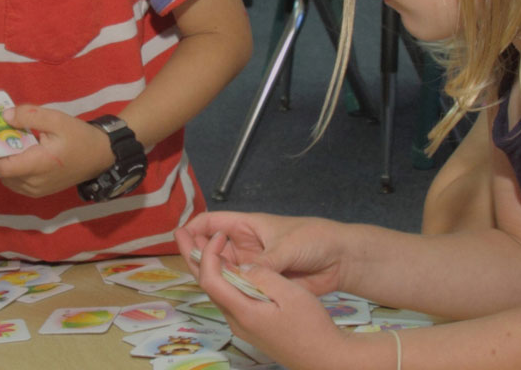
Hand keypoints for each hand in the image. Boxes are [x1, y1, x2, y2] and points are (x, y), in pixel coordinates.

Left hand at [0, 105, 114, 197]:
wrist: (100, 156)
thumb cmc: (79, 137)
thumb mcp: (57, 120)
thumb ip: (29, 115)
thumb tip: (4, 116)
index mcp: (38, 166)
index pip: (1, 166)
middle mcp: (34, 183)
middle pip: (2, 171)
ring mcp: (36, 190)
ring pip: (7, 177)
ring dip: (4, 159)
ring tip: (10, 141)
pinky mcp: (39, 192)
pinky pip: (16, 181)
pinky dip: (13, 167)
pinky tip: (21, 153)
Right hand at [176, 211, 345, 296]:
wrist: (340, 259)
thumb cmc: (315, 239)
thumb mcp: (287, 246)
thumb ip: (263, 263)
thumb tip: (242, 277)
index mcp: (247, 226)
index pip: (211, 222)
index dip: (194, 228)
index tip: (179, 238)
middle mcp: (244, 245)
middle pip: (211, 249)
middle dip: (198, 255)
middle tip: (190, 267)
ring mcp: (251, 265)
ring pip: (223, 271)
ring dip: (213, 276)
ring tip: (203, 283)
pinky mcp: (261, 283)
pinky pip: (240, 287)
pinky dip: (230, 291)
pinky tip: (223, 298)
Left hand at [193, 231, 370, 367]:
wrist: (324, 358)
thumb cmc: (312, 327)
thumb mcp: (291, 294)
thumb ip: (263, 276)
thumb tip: (244, 265)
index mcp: (243, 312)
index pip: (210, 279)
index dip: (208, 254)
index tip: (220, 235)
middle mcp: (236, 321)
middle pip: (207, 286)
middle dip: (194, 257)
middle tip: (182, 233)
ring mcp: (242, 326)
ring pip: (217, 293)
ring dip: (208, 268)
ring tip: (202, 245)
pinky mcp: (251, 327)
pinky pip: (230, 299)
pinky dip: (223, 279)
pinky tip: (229, 268)